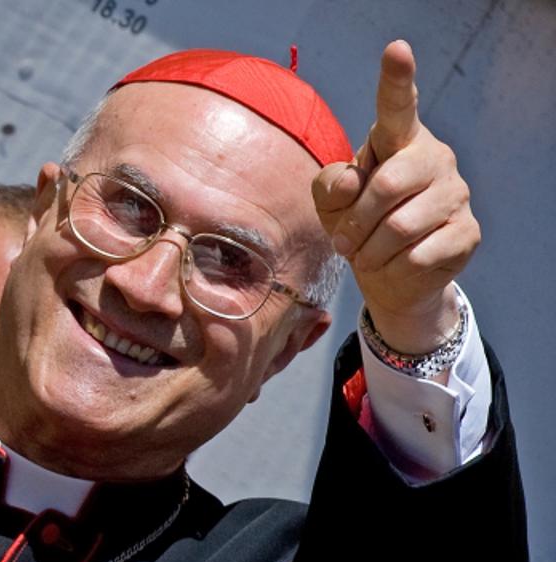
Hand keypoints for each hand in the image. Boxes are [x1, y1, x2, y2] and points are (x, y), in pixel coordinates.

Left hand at [312, 40, 478, 355]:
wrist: (389, 276)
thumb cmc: (357, 225)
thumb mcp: (330, 204)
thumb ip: (328, 185)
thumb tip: (351, 182)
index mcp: (399, 141)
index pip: (398, 107)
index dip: (397, 79)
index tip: (396, 49)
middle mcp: (434, 158)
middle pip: (386, 187)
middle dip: (355, 223)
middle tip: (343, 242)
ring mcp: (456, 194)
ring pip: (400, 228)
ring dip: (369, 252)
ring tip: (366, 255)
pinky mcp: (466, 233)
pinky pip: (418, 256)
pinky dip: (393, 269)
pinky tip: (395, 266)